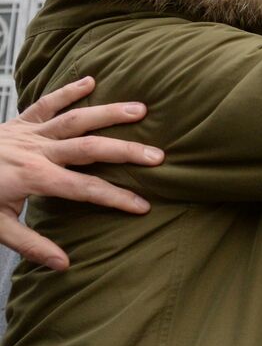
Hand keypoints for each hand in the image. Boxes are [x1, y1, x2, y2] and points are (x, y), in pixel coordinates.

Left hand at [0, 76, 162, 270]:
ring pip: (75, 119)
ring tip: (140, 109)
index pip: (84, 189)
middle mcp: (36, 151)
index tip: (144, 205)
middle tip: (158, 155)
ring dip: (109, 113)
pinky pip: (46, 103)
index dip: (116, 198)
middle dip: (126, 151)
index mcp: (34, 177)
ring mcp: (28, 133)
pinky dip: (67, 90)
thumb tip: (63, 264)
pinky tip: (91, 81)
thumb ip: (30, 244)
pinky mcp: (19, 122)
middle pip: (89, 148)